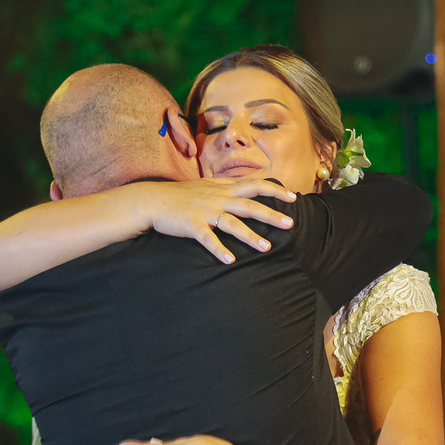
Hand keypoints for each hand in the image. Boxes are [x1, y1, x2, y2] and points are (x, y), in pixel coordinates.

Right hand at [130, 178, 297, 262]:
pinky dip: (219, 249)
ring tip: (266, 247)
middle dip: (271, 214)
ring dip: (250, 235)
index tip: (293, 196)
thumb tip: (241, 184)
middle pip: (249, 205)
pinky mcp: (191, 224)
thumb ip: (224, 186)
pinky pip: (208, 238)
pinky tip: (230, 260)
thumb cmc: (179, 195)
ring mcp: (205, 211)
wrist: (151, 200)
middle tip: (290, 223)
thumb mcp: (205, 185)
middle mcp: (217, 198)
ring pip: (232, 223)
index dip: (274, 189)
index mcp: (222, 189)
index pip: (254, 185)